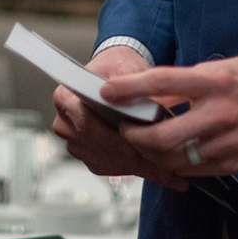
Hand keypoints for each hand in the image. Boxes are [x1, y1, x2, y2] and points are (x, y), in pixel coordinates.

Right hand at [51, 47, 188, 190]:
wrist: (116, 73)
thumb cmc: (119, 68)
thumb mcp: (126, 69)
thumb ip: (131, 88)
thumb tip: (145, 111)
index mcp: (65, 98)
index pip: (87, 123)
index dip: (117, 135)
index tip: (146, 142)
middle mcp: (65, 124)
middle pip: (100, 146)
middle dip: (135, 154)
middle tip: (169, 163)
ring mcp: (75, 144)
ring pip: (110, 161)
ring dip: (141, 166)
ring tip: (172, 169)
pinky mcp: (90, 157)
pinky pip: (115, 168)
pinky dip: (140, 169)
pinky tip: (164, 170)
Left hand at [107, 54, 237, 176]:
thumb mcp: (219, 68)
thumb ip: (184, 84)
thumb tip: (149, 96)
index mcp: (214, 82)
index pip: (161, 83)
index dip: (129, 88)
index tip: (107, 91)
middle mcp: (220, 112)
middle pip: (163, 135)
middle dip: (135, 135)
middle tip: (126, 128)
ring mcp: (228, 140)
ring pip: (175, 158)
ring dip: (152, 153)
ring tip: (144, 142)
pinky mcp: (236, 160)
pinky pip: (196, 169)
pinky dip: (177, 163)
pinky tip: (170, 154)